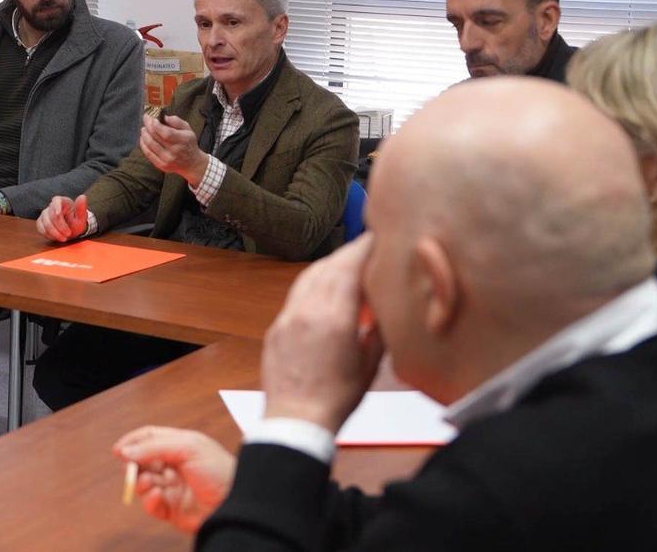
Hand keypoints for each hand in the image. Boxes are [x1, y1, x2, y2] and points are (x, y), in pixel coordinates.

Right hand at [36, 194, 88, 241]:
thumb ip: (81, 208)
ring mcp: (45, 214)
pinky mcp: (40, 222)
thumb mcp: (82, 217)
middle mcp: (52, 206)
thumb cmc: (76, 222)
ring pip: (44, 223)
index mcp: (63, 201)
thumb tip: (82, 197)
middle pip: (51, 215)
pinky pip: (40, 228)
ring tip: (64, 238)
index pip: (56, 200)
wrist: (72, 229)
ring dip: (54, 232)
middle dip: (59, 226)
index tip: (58, 214)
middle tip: (68, 234)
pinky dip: (48, 235)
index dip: (56, 206)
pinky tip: (56, 238)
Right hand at [113, 426, 234, 532]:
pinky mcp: (173, 510)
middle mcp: (175, 465)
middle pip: (143, 461)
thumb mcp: (188, 448)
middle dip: (134, 464)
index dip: (133, 442)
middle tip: (129, 468)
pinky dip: (149, 500)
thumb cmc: (219, 470)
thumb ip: (154, 447)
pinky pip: (152, 505)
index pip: (150, 438)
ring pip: (144, 483)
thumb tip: (125, 453)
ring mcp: (174, 488)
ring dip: (141, 482)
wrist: (236, 503)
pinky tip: (156, 496)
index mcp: (181, 445)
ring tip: (148, 483)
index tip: (118, 450)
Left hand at [139, 114, 208, 186]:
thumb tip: (164, 117)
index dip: (156, 125)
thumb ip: (177, 121)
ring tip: (144, 129)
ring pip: (150, 145)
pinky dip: (143, 144)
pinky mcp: (161, 165)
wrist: (192, 163)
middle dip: (148, 126)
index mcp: (183, 140)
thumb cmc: (188, 143)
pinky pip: (148, 153)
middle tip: (146, 119)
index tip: (152, 118)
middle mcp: (175, 151)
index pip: (166, 133)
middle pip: (156, 137)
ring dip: (144, 134)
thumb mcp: (188, 129)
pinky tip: (143, 138)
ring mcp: (167, 159)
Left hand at [261, 233, 383, 432]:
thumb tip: (381, 308)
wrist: (295, 421)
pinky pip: (295, 296)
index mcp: (333, 318)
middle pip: (327, 266)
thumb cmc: (337, 399)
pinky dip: (312, 285)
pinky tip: (324, 291)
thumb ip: (376, 330)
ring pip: (308, 278)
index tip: (377, 237)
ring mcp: (286, 318)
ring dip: (328, 265)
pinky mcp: (275, 328)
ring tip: (347, 265)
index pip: (348, 267)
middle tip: (366, 247)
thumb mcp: (370, 364)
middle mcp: (306, 311)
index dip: (363, 248)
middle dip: (348, 253)